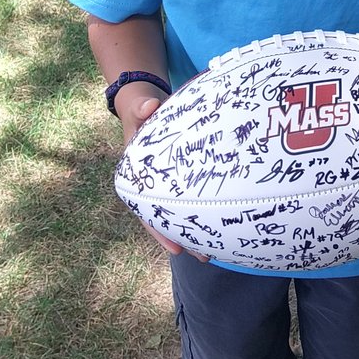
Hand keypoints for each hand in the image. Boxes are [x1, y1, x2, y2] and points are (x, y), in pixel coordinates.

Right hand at [117, 88, 208, 261]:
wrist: (144, 102)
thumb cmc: (140, 107)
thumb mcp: (136, 106)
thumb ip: (140, 108)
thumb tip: (150, 108)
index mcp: (136, 177)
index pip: (146, 210)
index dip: (160, 231)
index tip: (176, 249)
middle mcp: (152, 184)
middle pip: (167, 217)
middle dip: (185, 237)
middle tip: (206, 256)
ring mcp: (168, 181)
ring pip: (181, 209)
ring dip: (197, 228)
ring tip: (217, 249)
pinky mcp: (183, 175)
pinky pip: (192, 195)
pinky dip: (204, 207)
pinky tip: (222, 222)